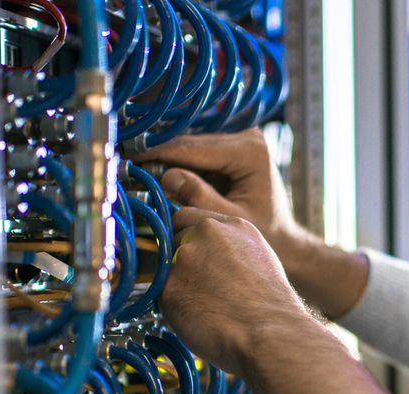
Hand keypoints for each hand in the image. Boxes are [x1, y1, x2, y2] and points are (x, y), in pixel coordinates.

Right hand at [133, 129, 315, 275]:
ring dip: (165, 156)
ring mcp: (241, 141)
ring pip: (192, 146)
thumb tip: (165, 176)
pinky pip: (199, 154)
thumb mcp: (229, 218)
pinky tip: (153, 170)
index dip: (159, 152)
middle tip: (123, 160)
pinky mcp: (233, 149)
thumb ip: (199, 197)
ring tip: (132, 165)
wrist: (286, 240)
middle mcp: (248, 138)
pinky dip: (179, 163)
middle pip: (192, 143)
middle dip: (158, 153)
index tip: (129, 157)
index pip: (195, 148)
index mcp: (251, 151)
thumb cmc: (265, 234)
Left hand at [160, 207, 312, 372]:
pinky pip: (160, 295)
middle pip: (173, 240)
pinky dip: (173, 308)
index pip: (187, 217)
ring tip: (206, 305)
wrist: (270, 334)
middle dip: (180, 261)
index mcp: (232, 224)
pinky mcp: (169, 286)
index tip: (193, 256)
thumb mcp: (259, 259)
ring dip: (177, 284)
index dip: (186, 238)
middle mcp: (206, 233)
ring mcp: (185, 257)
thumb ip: (229, 247)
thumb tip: (208, 256)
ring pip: (165, 268)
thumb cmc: (271, 307)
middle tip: (201, 287)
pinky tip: (200, 317)